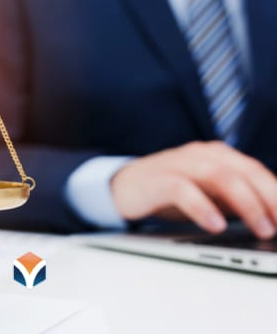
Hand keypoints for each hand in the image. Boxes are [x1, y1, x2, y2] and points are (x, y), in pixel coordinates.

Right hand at [111, 141, 276, 238]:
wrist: (122, 186)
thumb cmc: (168, 191)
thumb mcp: (206, 195)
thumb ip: (232, 201)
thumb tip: (267, 220)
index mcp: (216, 155)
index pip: (255, 171)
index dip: (276, 193)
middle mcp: (200, 154)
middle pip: (244, 171)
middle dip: (270, 199)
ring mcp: (178, 164)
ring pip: (220, 176)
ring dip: (247, 203)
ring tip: (261, 229)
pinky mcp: (158, 179)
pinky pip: (183, 189)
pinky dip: (203, 207)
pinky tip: (216, 225)